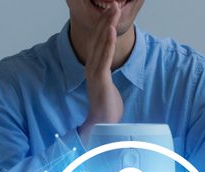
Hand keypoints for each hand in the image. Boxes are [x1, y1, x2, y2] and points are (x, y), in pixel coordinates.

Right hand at [79, 3, 123, 143]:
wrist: (102, 126)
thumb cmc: (106, 109)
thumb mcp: (108, 87)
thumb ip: (106, 76)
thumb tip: (108, 69)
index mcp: (94, 69)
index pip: (98, 43)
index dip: (103, 26)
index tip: (109, 13)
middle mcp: (91, 68)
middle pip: (98, 39)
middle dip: (105, 21)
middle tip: (112, 5)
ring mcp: (94, 74)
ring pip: (101, 45)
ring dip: (107, 26)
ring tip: (113, 11)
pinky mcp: (100, 80)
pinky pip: (104, 58)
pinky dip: (108, 43)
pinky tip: (110, 31)